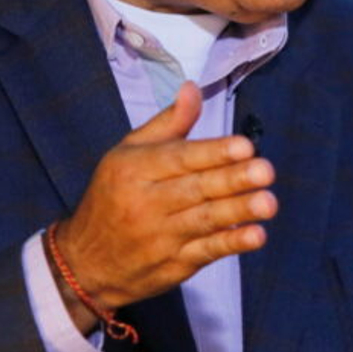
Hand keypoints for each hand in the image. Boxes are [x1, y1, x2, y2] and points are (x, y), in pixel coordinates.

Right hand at [52, 82, 275, 330]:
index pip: (180, 158)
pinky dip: (231, 244)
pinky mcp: (174, 264)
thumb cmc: (112, 198)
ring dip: (238, 211)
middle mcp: (146, 203)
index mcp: (134, 169)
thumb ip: (167, 124)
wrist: (84, 263)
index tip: (245, 146)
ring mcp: (161, 237)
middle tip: (265, 170)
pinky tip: (256, 235)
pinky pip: (206, 252)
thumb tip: (192, 88)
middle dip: (232, 180)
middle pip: (195, 188)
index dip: (214, 152)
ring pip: (204, 220)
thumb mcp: (126, 154)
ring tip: (268, 202)